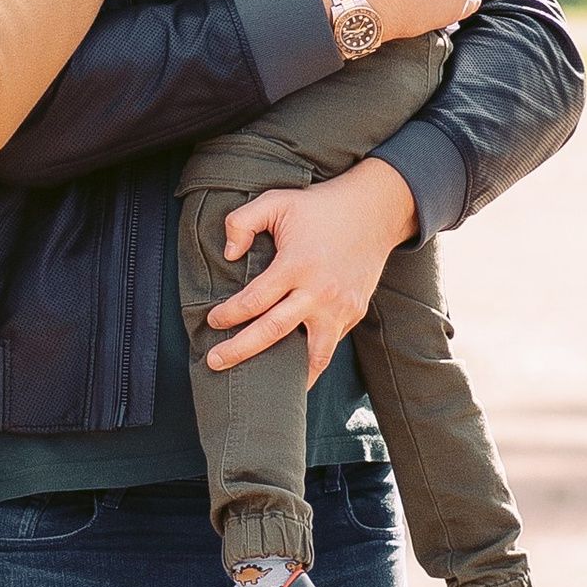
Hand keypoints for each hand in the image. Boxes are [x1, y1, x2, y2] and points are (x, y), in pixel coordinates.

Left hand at [205, 162, 418, 378]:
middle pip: (272, 333)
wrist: (374, 211)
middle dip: (238, 350)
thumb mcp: (277, 201)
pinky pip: (329, 346)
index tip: (212, 320)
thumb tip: (229, 254)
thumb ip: (242, 221)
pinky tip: (293, 370)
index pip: (253, 301)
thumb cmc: (320, 206)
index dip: (228, 314)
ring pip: (310, 355)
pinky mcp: (354, 314)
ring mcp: (340, 307)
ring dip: (285, 373)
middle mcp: (319, 292)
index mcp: (297, 265)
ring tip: (263, 386)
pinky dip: (311, 361)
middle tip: (214, 362)